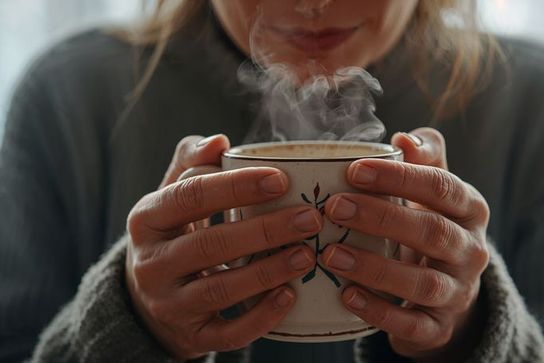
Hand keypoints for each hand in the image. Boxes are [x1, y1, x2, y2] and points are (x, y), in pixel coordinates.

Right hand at [125, 135, 321, 358]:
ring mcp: (169, 304)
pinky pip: (226, 334)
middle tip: (309, 218)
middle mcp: (152, 263)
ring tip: (306, 255)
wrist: (148, 298)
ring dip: (267, 272)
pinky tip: (290, 298)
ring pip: (220, 290)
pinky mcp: (189, 336)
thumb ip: (191, 164)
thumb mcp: (171, 197)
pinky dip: (260, 318)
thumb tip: (218, 140)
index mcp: (147, 218)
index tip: (280, 179)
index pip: (190, 196)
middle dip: (264, 231)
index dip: (235, 186)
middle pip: (210, 245)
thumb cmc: (173, 234)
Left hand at [320, 128, 489, 360]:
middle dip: (381, 218)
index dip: (399, 177)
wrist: (449, 290)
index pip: (441, 186)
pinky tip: (346, 296)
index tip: (355, 170)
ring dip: (375, 268)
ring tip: (331, 254)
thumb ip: (424, 160)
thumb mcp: (434, 191)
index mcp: (470, 209)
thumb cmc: (431, 225)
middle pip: (432, 232)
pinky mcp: (439, 327)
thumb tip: (404, 137)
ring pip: (423, 282)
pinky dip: (379, 311)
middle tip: (334, 208)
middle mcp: (472, 250)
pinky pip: (413, 324)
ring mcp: (458, 292)